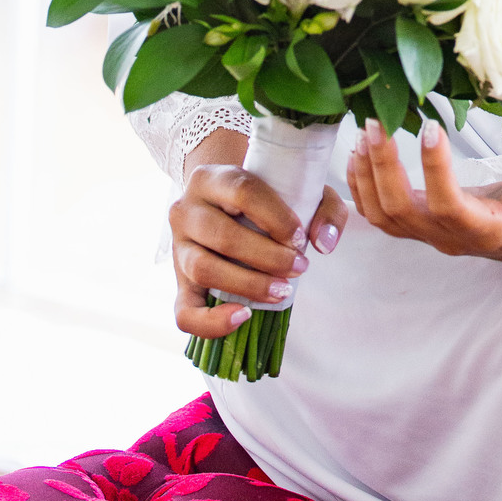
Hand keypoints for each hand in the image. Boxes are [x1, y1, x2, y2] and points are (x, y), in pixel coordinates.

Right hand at [171, 131, 348, 339]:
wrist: (223, 205)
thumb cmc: (265, 199)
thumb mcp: (296, 189)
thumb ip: (323, 208)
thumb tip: (324, 243)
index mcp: (210, 177)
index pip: (242, 191)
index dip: (275, 217)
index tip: (300, 237)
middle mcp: (185, 210)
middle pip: (223, 236)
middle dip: (268, 257)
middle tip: (301, 266)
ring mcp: (177, 248)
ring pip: (204, 269)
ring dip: (248, 284)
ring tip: (283, 290)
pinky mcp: (178, 284)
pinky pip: (184, 312)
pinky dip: (211, 323)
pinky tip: (244, 317)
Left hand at [347, 117, 501, 265]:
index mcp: (488, 231)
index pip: (450, 207)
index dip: (435, 171)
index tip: (431, 127)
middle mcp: (451, 238)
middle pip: (402, 212)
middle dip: (384, 167)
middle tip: (377, 121)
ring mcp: (431, 235)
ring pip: (382, 216)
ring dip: (367, 176)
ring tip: (365, 132)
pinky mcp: (420, 226)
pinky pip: (378, 215)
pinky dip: (362, 186)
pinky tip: (358, 153)